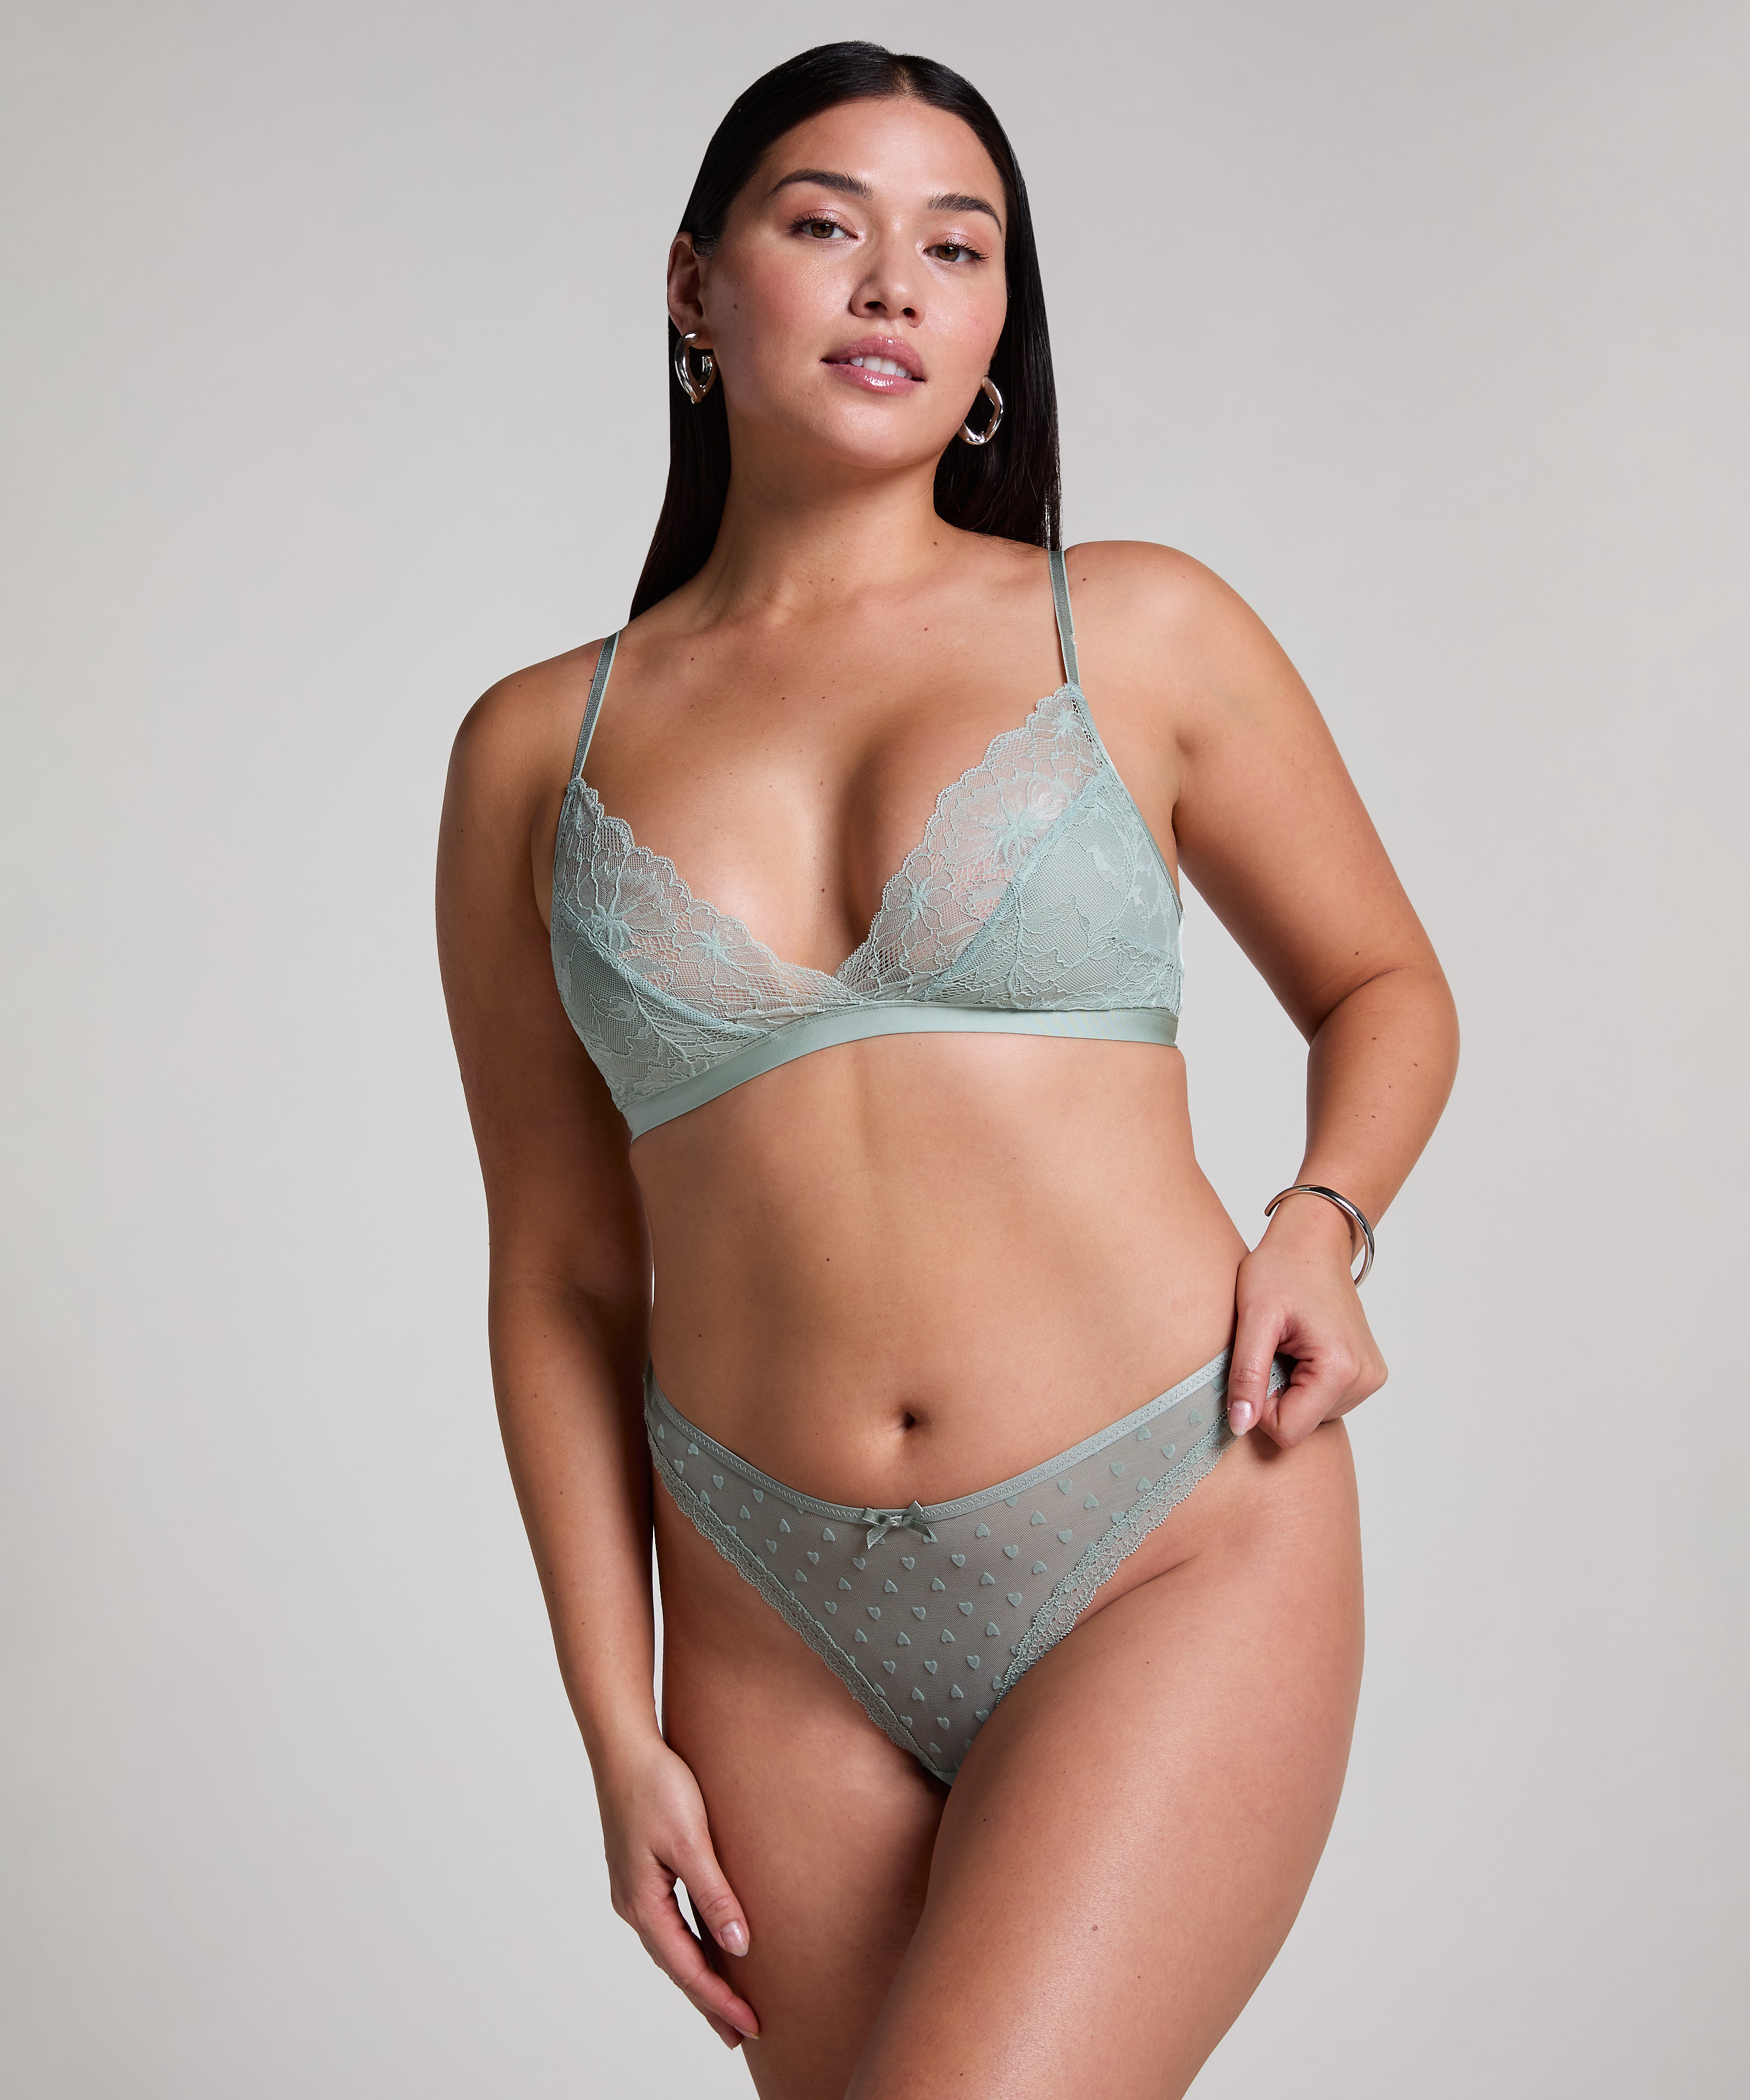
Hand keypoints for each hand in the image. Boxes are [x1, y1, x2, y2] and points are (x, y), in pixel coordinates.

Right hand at [594, 1730, 758, 2048]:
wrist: (624, 1745)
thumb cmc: (655, 1784)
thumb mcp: (690, 1840)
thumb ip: (714, 1894)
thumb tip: (738, 1944)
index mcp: (643, 1903)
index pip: (687, 1968)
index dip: (719, 2000)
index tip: (749, 2025)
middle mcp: (633, 1903)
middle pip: (676, 1966)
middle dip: (708, 2001)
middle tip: (739, 2033)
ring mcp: (634, 1889)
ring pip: (671, 1946)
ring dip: (698, 1976)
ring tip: (725, 2003)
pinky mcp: (641, 1872)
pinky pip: (669, 1923)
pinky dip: (689, 1946)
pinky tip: (705, 1947)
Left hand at [1226, 1190, 1386, 1447]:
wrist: (1313, 1240)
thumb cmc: (1282, 1268)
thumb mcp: (1254, 1318)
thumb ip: (1247, 1375)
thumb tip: (1240, 1426)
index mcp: (1341, 1369)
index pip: (1288, 1431)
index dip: (1257, 1406)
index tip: (1254, 1365)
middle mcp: (1364, 1380)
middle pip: (1300, 1425)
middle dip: (1273, 1394)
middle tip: (1271, 1349)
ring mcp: (1369, 1378)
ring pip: (1309, 1415)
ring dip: (1287, 1387)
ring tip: (1286, 1344)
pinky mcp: (1365, 1374)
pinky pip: (1322, 1401)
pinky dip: (1302, 1381)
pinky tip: (1299, 1347)